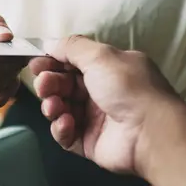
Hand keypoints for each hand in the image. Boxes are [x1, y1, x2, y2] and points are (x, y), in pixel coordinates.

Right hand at [29, 36, 180, 175]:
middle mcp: (102, 92)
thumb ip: (73, 47)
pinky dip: (61, 128)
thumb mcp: (101, 56)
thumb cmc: (129, 88)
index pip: (74, 63)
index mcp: (109, 70)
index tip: (36, 64)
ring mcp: (96, 119)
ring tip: (54, 106)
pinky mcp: (90, 142)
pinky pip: (66, 134)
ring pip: (61, 110)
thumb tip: (50, 43)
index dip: (53, 63)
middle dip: (49, 84)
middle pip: (64, 86)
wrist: (149, 131)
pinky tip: (66, 123)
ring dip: (52, 106)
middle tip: (43, 85)